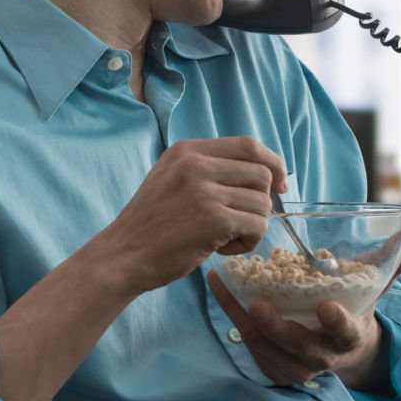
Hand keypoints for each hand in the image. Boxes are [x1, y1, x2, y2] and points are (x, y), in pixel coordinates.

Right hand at [97, 136, 286, 295]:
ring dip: (252, 226)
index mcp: (189, 150)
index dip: (273, 163)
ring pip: (263, 203)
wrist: (122, 256)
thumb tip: (265, 171)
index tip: (279, 184)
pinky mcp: (214, 220)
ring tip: (224, 238)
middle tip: (241, 222)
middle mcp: (197, 164)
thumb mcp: (173, 177)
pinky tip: (223, 249)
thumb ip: (210, 168)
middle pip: (262, 174)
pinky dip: (248, 242)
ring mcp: (205, 191)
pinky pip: (257, 227)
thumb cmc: (152, 224)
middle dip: (262, 202)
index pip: (249, 145)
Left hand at [207, 229, 400, 389]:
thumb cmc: (355, 310)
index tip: (326, 307)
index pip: (345, 333)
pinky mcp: (270, 364)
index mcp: (348, 336)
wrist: (340, 353)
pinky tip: (218, 284)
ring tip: (228, 285)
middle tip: (260, 306)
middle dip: (279, 328)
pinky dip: (230, 313)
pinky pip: (246, 341)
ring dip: (243, 318)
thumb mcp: (375, 289)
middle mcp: (321, 356)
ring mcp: (293, 363)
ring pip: (266, 347)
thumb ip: (394, 262)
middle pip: (299, 347)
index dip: (337, 323)